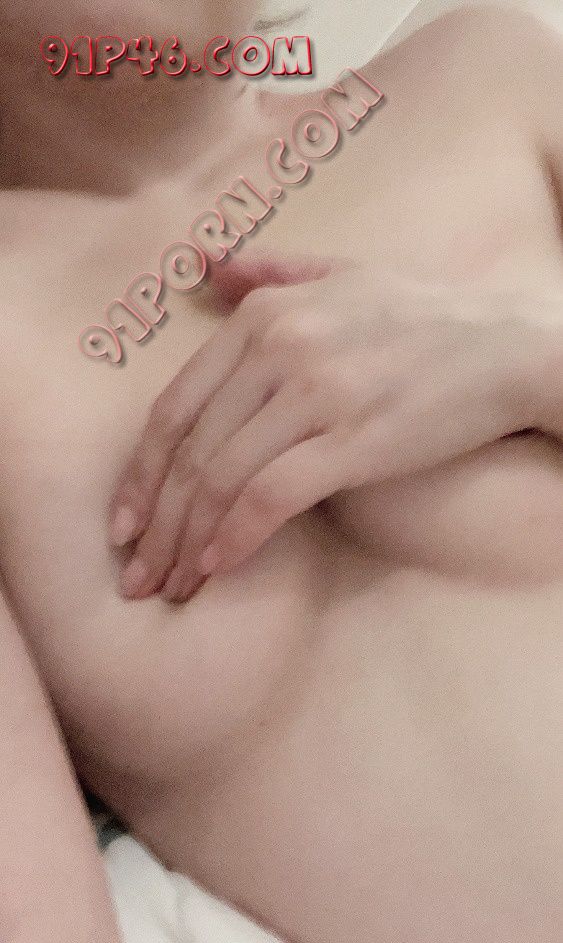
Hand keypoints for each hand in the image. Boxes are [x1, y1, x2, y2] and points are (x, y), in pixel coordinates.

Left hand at [109, 258, 561, 601]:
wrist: (506, 344)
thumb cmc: (422, 315)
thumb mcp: (340, 273)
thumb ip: (267, 270)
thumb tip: (204, 269)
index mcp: (265, 315)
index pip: (174, 408)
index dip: (140, 474)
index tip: (125, 523)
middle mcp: (279, 349)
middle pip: (190, 452)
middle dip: (155, 523)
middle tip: (138, 573)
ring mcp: (316, 394)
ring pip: (221, 479)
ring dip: (187, 542)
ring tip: (173, 584)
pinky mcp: (354, 440)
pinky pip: (273, 496)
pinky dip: (237, 537)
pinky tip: (219, 566)